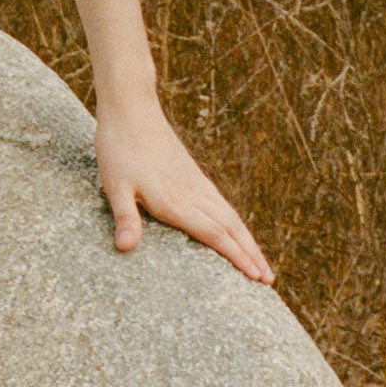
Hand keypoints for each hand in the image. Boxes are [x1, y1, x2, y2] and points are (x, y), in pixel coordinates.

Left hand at [96, 98, 273, 284]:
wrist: (131, 107)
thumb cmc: (120, 147)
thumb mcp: (115, 185)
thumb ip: (125, 217)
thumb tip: (125, 248)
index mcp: (176, 202)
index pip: (215, 235)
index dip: (237, 257)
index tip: (256, 277)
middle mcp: (192, 193)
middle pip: (231, 228)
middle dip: (251, 254)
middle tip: (269, 279)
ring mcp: (195, 182)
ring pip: (229, 215)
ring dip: (247, 239)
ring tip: (260, 260)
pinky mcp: (192, 173)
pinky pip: (220, 202)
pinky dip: (234, 221)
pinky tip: (234, 226)